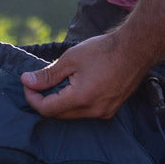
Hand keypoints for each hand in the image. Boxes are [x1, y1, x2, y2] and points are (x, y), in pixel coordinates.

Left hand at [21, 33, 150, 118]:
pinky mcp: (111, 109)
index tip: (28, 82)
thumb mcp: (70, 59)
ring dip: (60, 101)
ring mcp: (104, 112)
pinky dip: (75, 102)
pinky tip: (75, 85)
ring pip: (72, 114)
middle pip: (58, 114)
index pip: (47, 109)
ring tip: (59, 80)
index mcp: (81, 99)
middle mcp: (94, 111)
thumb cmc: (104, 50)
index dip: (32, 97)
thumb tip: (28, 81)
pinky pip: (85, 112)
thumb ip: (47, 75)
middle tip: (38, 81)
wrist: (136, 49)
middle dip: (44, 100)